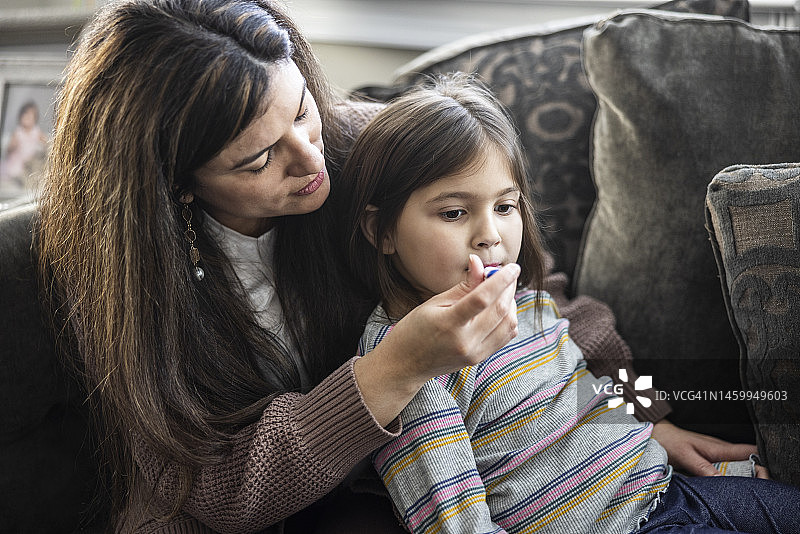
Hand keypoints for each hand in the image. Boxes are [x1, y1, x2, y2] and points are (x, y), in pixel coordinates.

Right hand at [355, 255, 519, 425]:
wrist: (406, 364)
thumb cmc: (415, 330)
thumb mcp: (434, 303)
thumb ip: (462, 286)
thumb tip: (478, 263)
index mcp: (449, 324)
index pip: (482, 298)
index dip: (501, 280)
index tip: (513, 267)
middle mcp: (466, 341)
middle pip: (501, 310)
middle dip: (509, 288)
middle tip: (507, 275)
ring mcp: (475, 353)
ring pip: (509, 324)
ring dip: (511, 303)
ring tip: (502, 291)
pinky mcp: (480, 358)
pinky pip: (506, 336)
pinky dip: (509, 318)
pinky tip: (500, 308)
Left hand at [651, 420, 763, 476]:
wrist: (656, 433)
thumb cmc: (670, 441)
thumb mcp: (686, 457)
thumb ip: (703, 468)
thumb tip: (721, 480)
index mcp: (718, 447)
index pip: (748, 451)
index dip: (760, 461)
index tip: (764, 474)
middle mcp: (719, 448)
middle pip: (745, 460)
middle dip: (753, 472)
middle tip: (753, 486)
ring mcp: (714, 452)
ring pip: (735, 464)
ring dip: (740, 474)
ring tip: (741, 487)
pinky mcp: (707, 457)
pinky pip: (723, 466)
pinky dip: (727, 474)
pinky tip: (725, 482)